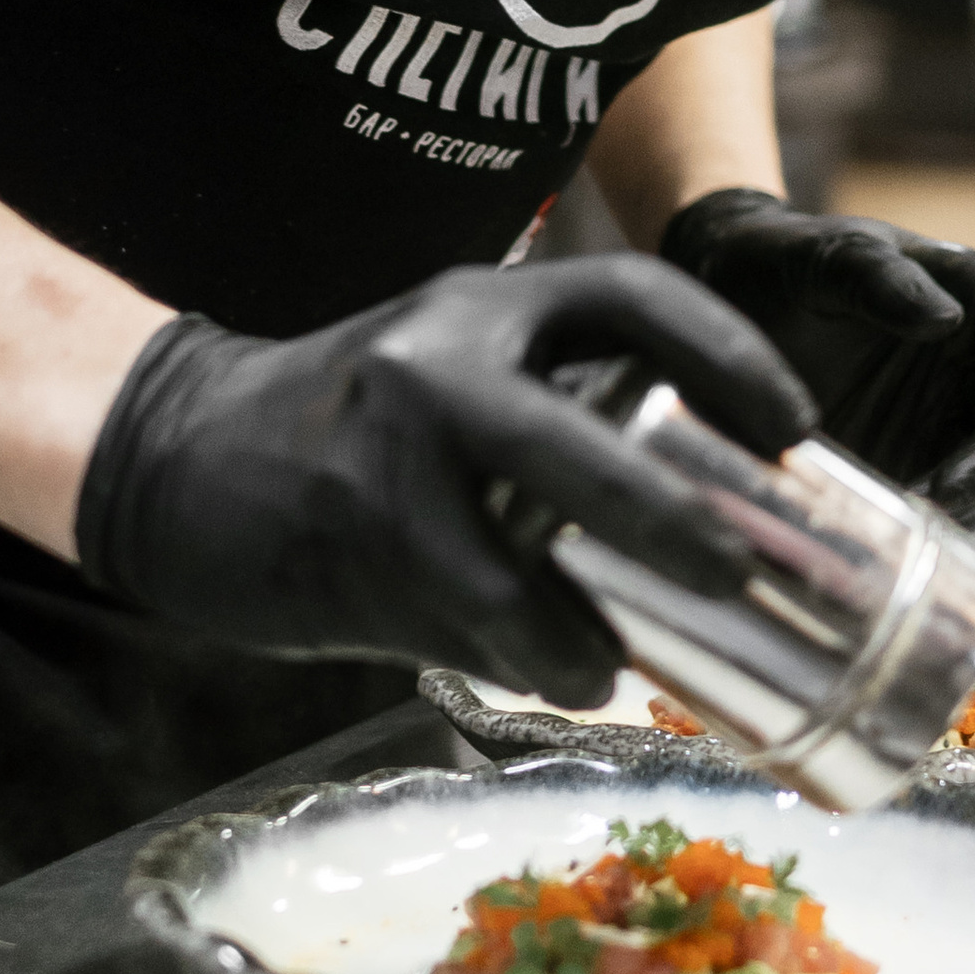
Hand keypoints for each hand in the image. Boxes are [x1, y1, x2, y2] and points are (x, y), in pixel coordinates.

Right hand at [75, 260, 814, 704]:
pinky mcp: (349, 543)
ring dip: (587, 635)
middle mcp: (439, 364)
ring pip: (512, 568)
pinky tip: (567, 675)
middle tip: (742, 570)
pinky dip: (528, 659)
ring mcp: (387, 458)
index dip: (731, 358)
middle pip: (583, 447)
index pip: (632, 297)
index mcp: (487, 303)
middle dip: (675, 522)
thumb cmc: (356, 424)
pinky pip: (460, 621)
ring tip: (628, 665)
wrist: (180, 451)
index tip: (794, 430)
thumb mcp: (458, 369)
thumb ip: (556, 404)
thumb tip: (715, 500)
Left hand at [661, 188, 974, 521]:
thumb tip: (948, 317)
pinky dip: (931, 519)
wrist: (720, 295)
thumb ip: (876, 276)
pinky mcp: (909, 453)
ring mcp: (941, 409)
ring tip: (909, 512)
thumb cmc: (780, 260)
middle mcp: (969, 354)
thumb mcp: (820, 256)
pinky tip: (894, 528)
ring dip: (965, 496)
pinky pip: (943, 494)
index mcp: (969, 292)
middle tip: (944, 493)